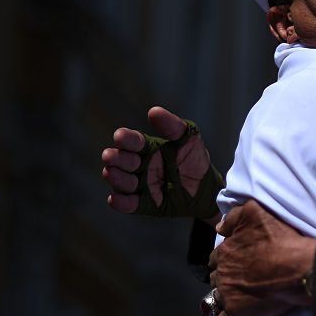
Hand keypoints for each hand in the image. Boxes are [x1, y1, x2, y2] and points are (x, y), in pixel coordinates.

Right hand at [101, 106, 220, 220]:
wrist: (206, 188)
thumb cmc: (194, 159)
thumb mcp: (188, 139)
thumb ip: (173, 126)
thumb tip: (153, 111)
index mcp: (148, 148)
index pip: (134, 142)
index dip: (126, 139)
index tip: (119, 136)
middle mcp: (139, 166)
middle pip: (123, 161)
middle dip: (116, 158)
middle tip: (109, 156)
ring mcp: (140, 185)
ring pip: (122, 182)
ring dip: (116, 178)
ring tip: (111, 173)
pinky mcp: (144, 204)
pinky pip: (130, 204)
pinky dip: (121, 202)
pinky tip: (116, 199)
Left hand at [209, 199, 315, 315]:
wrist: (299, 268)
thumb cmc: (281, 239)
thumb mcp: (255, 213)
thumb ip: (234, 217)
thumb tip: (220, 227)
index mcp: (226, 251)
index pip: (216, 256)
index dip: (224, 258)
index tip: (233, 261)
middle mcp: (222, 273)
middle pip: (215, 278)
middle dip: (223, 278)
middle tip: (236, 280)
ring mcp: (227, 294)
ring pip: (214, 300)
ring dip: (220, 300)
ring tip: (230, 302)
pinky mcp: (236, 313)